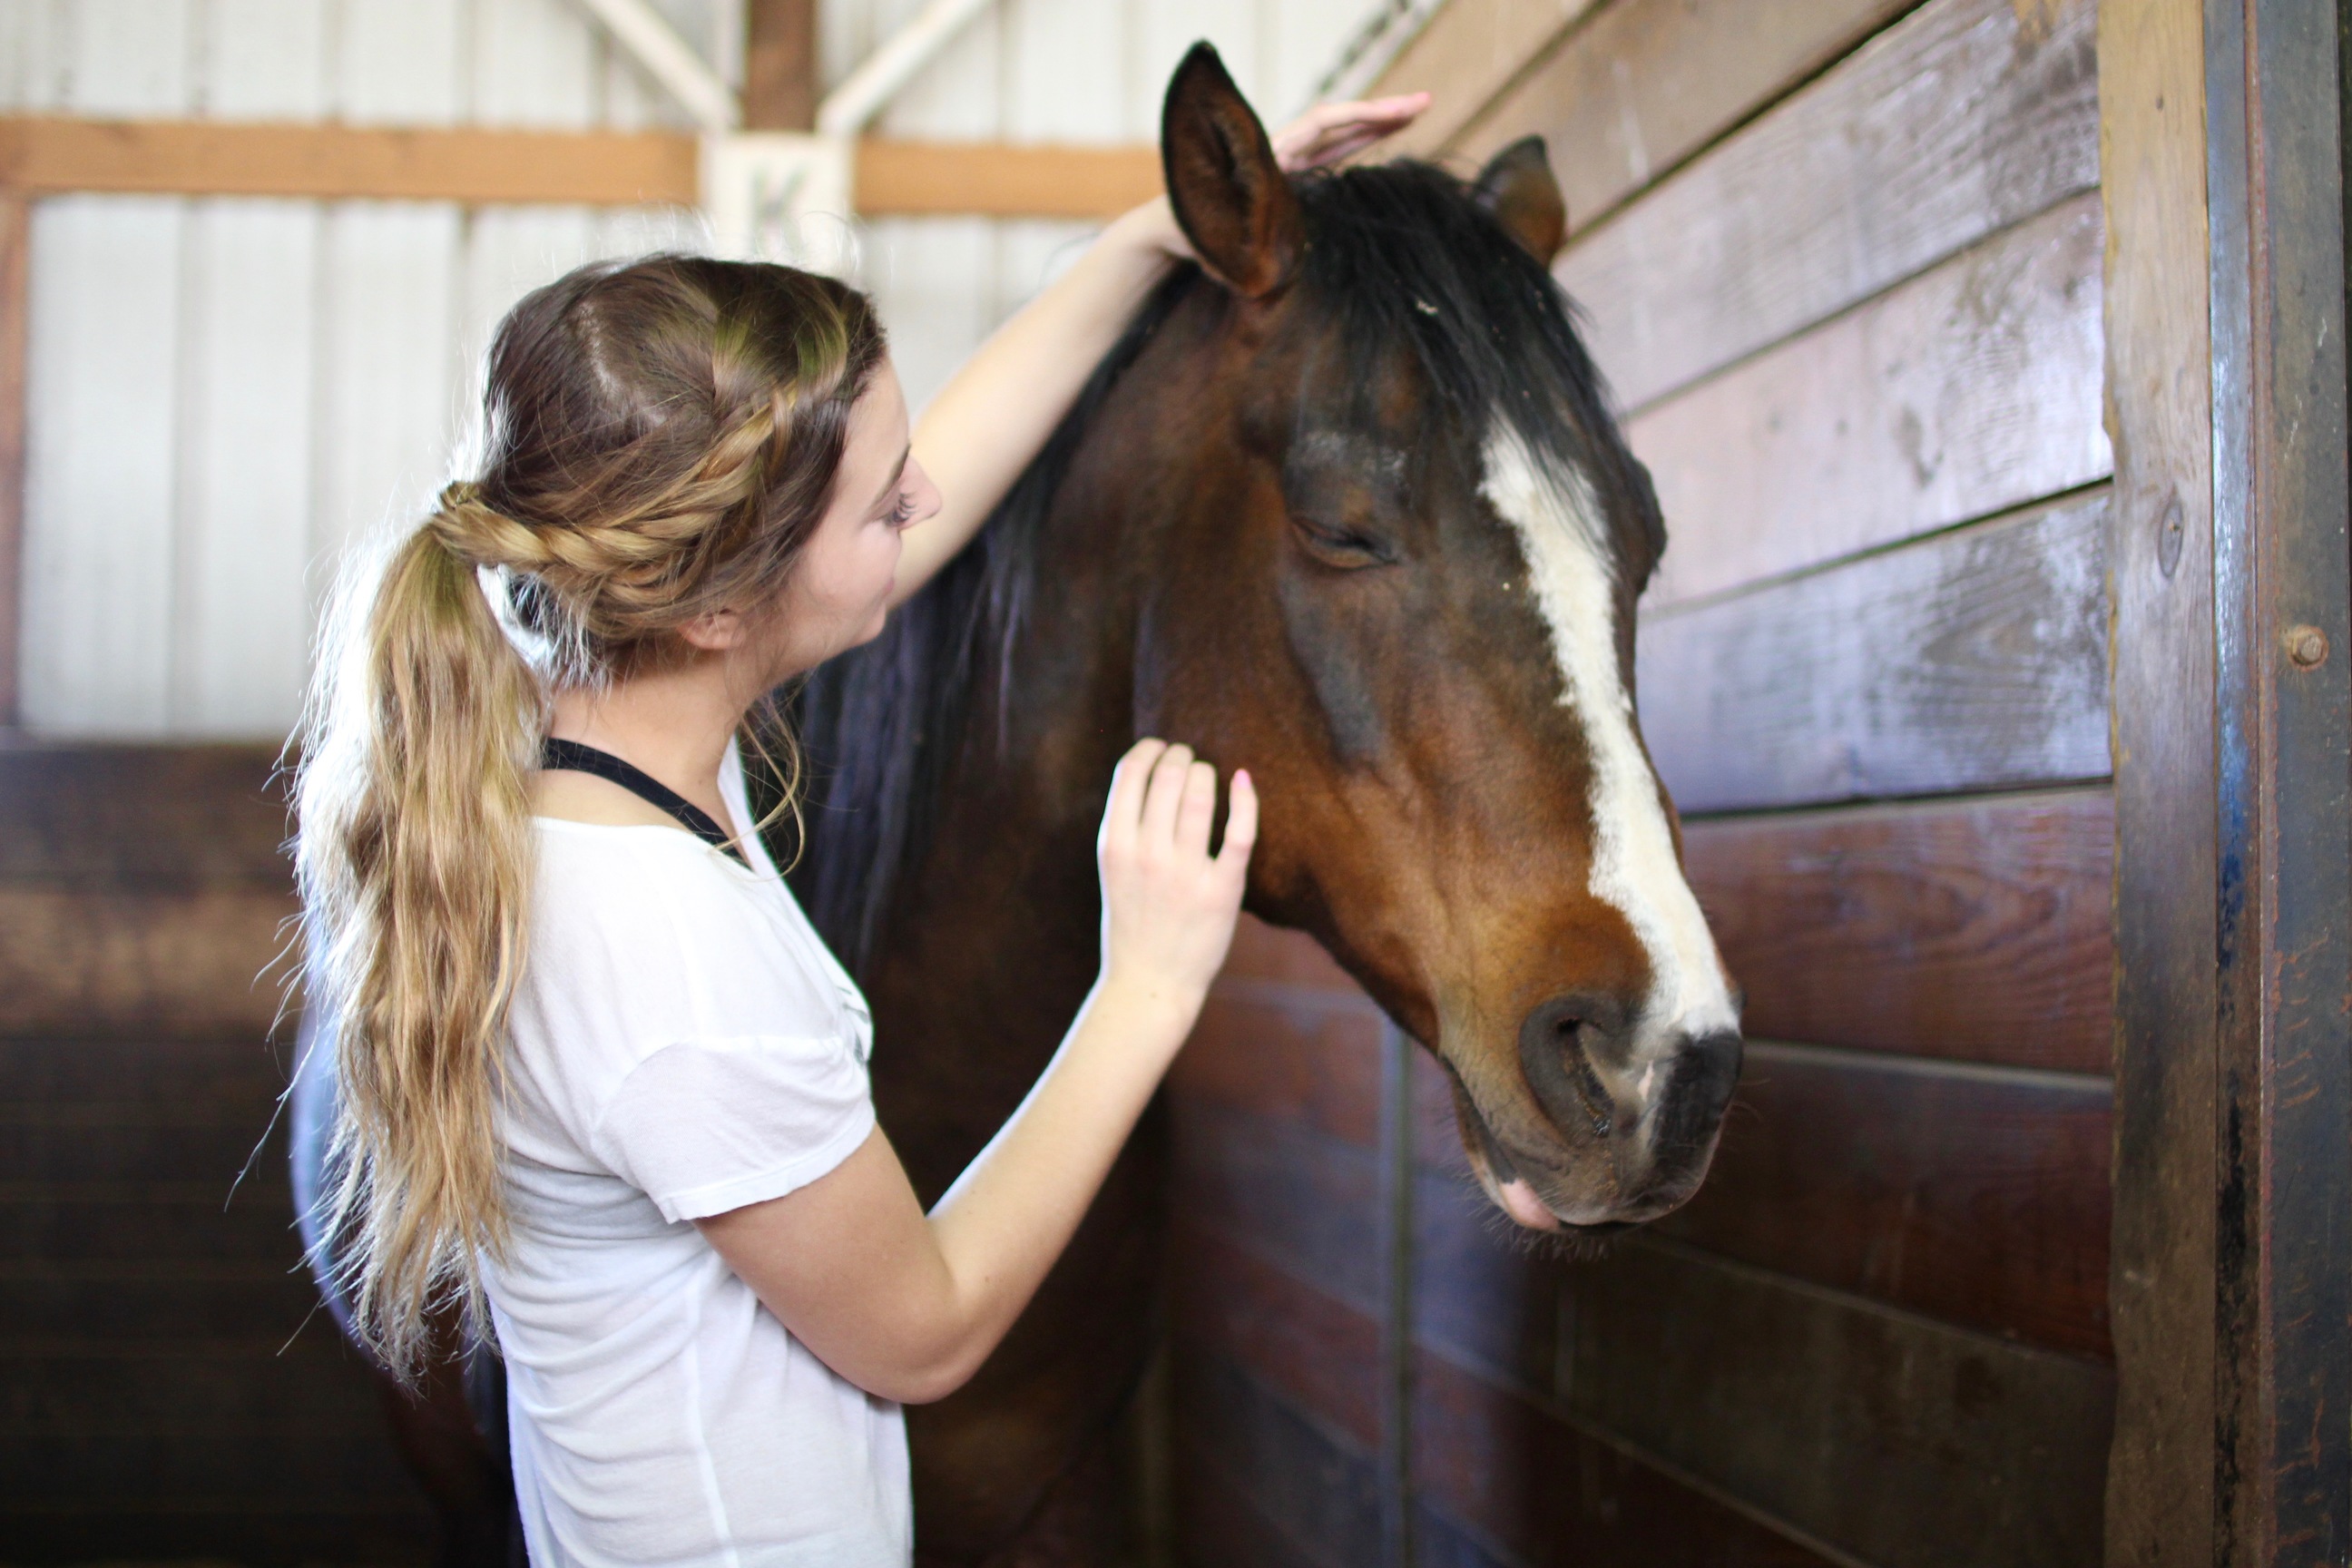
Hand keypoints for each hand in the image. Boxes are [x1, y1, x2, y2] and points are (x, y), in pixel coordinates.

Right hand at [1096, 739, 1257, 1003]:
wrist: (1150, 983)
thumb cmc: (1133, 923)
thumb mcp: (1113, 871)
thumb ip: (1127, 827)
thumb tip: (1151, 772)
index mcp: (1114, 846)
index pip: (1130, 773)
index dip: (1149, 749)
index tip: (1160, 747)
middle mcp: (1148, 855)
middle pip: (1168, 778)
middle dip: (1180, 757)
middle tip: (1188, 759)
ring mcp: (1185, 873)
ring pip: (1200, 796)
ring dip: (1205, 773)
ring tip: (1206, 774)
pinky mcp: (1222, 890)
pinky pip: (1239, 832)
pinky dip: (1245, 799)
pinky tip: (1243, 780)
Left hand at [1106, 90, 1431, 262]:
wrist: (1161, 231)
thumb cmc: (1188, 234)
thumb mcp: (1218, 237)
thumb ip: (1244, 237)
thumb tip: (1268, 255)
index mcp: (1267, 156)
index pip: (1322, 125)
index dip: (1362, 118)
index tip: (1397, 114)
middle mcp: (1276, 151)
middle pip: (1336, 120)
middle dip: (1382, 112)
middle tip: (1426, 102)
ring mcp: (1281, 159)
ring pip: (1334, 132)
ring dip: (1373, 123)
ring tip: (1413, 114)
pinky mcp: (1282, 174)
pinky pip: (1325, 150)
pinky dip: (1353, 141)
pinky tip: (1377, 138)